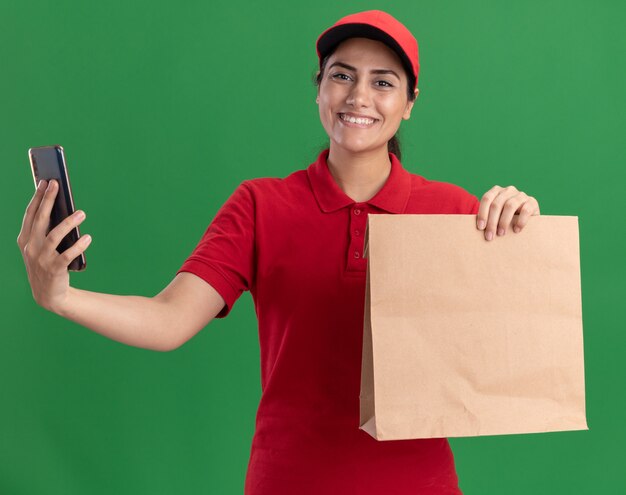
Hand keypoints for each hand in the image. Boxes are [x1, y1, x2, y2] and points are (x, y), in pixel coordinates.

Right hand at [17, 179, 91, 311]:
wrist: (49, 295)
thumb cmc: (48, 265)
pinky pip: (67, 255)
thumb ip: (47, 231)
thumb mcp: (42, 247)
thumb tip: (63, 208)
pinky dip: (78, 246)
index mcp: (25, 240)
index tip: (46, 182)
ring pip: (54, 236)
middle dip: (48, 200)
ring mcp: (41, 259)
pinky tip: (88, 237)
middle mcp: (30, 248)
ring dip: (68, 223)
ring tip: (82, 213)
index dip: (38, 198)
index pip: (30, 214)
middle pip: (40, 220)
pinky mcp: (54, 269)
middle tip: (57, 185)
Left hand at [476, 185, 539, 240]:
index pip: (487, 199)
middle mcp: (509, 190)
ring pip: (509, 206)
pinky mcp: (532, 202)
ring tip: (501, 234)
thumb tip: (479, 230)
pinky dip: (520, 221)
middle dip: (492, 222)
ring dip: (503, 221)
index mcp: (497, 191)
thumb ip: (488, 218)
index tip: (481, 228)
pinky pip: (525, 210)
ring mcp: (521, 195)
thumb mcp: (497, 215)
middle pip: (496, 204)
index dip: (482, 213)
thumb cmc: (507, 218)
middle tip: (489, 236)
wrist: (528, 218)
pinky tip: (516, 230)